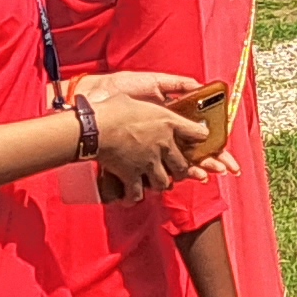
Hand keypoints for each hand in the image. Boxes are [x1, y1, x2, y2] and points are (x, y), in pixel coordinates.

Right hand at [78, 71, 215, 196]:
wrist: (95, 127)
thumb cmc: (113, 108)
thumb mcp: (137, 100)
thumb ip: (147, 105)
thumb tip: (137, 102)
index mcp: (168, 122)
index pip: (198, 133)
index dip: (201, 138)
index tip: (200, 140)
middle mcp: (164, 145)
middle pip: (183, 166)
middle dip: (181, 171)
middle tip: (175, 170)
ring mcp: (149, 162)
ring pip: (164, 182)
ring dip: (161, 184)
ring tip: (156, 182)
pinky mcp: (132, 175)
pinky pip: (138, 193)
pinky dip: (134, 196)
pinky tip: (132, 195)